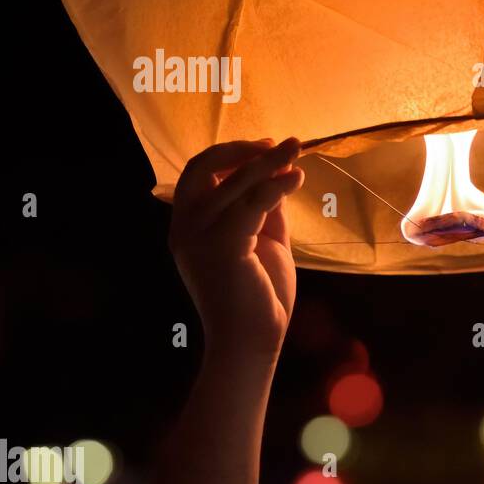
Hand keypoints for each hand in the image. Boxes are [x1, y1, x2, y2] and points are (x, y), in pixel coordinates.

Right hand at [169, 138, 304, 356]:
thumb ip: (263, 207)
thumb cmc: (259, 296)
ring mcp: (198, 236)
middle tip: (282, 142)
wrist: (252, 341)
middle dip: (243, 149)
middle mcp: (184, 227)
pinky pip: (252, 203)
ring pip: (233, 182)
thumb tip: (277, 171)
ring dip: (268, 161)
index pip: (198, 173)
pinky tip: (298, 177)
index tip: (267, 145)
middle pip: (204, 167)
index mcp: (188, 225)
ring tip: (298, 149)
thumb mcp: (262, 240)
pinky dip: (276, 185)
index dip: (231, 153)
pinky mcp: (222, 245)